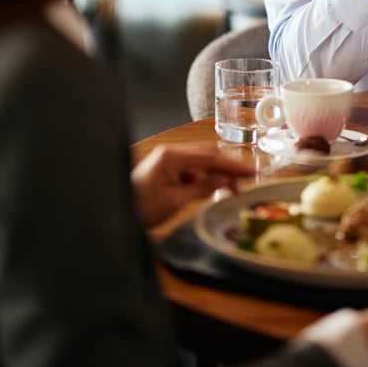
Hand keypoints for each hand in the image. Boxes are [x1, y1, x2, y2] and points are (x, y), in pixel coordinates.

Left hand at [131, 145, 252, 228]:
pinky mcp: (168, 170)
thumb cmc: (140, 207)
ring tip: (233, 190)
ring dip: (218, 175)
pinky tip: (215, 190)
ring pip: (202, 164)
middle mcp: (171, 153)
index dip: (232, 165)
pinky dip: (206, 180)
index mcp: (171, 156)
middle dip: (228, 168)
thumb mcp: (174, 201)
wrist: (116, 213)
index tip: (251, 172)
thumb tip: (225, 181)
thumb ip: (201, 189)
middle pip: (208, 156)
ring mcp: (169, 161)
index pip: (209, 156)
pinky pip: (193, 171)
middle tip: (247, 182)